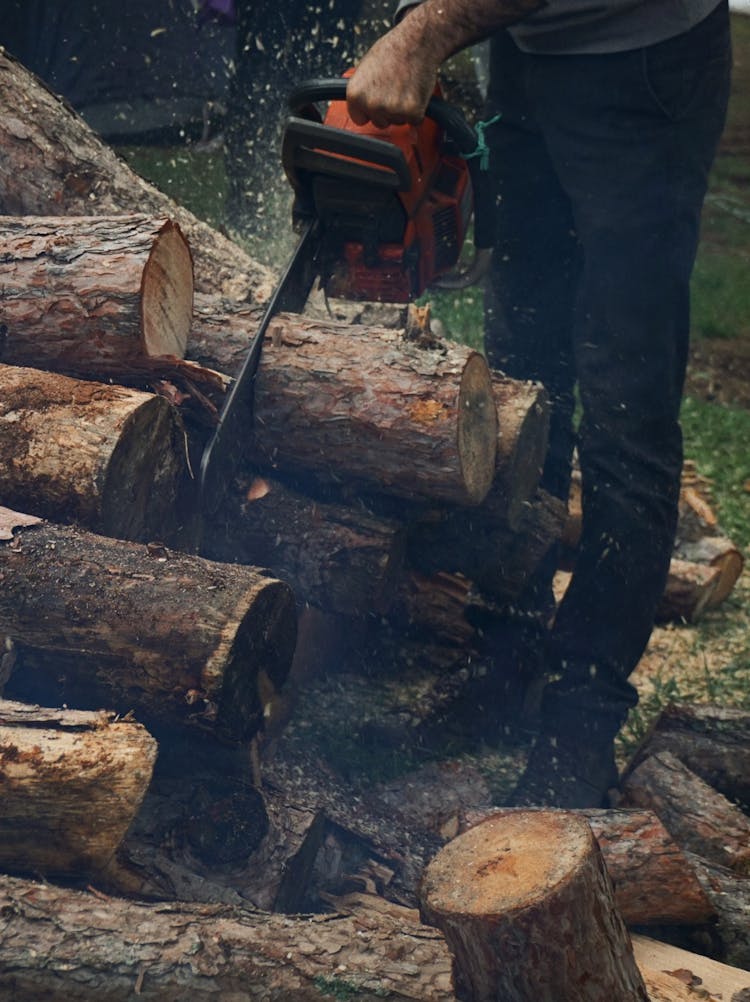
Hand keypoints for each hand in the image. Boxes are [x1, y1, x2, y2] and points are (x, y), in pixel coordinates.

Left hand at [346, 8, 441, 127]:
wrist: (417, 41)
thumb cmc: (393, 50)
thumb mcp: (365, 68)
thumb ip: (361, 90)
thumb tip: (360, 106)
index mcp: (355, 94)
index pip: (359, 119)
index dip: (369, 111)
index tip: (376, 103)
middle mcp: (371, 104)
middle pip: (379, 122)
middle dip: (387, 111)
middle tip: (394, 89)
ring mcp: (392, 110)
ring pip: (397, 122)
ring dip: (402, 110)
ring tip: (404, 86)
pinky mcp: (412, 112)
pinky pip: (414, 121)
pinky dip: (417, 110)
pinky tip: (414, 92)